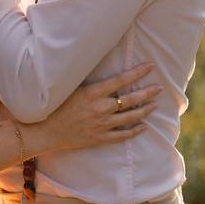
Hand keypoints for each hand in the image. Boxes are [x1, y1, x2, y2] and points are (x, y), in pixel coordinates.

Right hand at [23, 63, 161, 152]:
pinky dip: (135, 131)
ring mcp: (101, 125)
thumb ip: (88, 80)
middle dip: (147, 92)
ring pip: (130, 117)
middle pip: (130, 99)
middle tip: (159, 88)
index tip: (150, 66)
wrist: (45, 131)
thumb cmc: (55, 105)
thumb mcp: (70, 87)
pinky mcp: (100, 138)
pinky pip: (123, 135)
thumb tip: (101, 65)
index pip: (121, 80)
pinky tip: (143, 127)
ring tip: (154, 105)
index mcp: (93, 93)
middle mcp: (100, 108)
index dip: (137, 73)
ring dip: (145, 110)